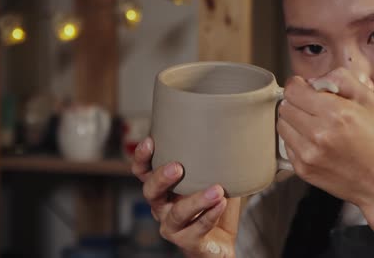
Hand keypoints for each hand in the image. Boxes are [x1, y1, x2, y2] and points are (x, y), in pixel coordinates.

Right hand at [132, 137, 239, 256]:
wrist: (220, 241)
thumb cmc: (213, 204)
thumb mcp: (213, 177)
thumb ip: (215, 159)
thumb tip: (231, 131)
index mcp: (163, 188)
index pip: (143, 172)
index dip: (142, 158)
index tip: (151, 141)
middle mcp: (162, 206)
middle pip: (150, 192)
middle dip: (161, 178)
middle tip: (177, 167)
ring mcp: (173, 226)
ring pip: (177, 214)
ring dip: (197, 200)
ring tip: (216, 190)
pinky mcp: (187, 241)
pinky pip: (197, 228)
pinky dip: (210, 215)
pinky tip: (221, 204)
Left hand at [277, 68, 373, 220]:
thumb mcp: (370, 101)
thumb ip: (341, 79)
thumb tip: (314, 81)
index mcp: (335, 113)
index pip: (293, 90)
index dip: (299, 85)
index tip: (306, 88)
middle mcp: (318, 134)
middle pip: (285, 106)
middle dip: (297, 102)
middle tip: (313, 107)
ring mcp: (308, 154)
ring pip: (282, 125)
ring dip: (294, 121)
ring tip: (314, 125)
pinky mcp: (303, 170)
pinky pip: (287, 145)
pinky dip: (296, 140)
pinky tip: (316, 142)